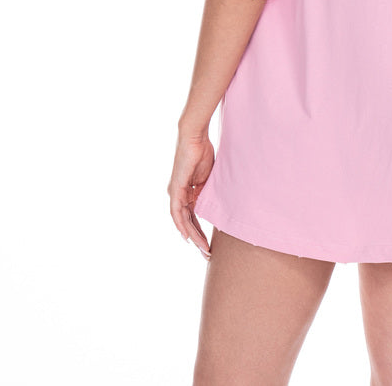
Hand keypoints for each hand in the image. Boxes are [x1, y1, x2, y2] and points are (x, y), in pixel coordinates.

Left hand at [167, 131, 214, 259]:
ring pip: (182, 220)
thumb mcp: (209, 178)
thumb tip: (216, 206)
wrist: (195, 138)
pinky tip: (186, 236)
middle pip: (188, 222)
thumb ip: (209, 192)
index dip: (201, 232)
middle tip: (207, 254)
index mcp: (188, 193)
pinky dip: (181, 224)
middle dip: (198, 239)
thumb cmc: (204, 152)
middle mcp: (179, 195)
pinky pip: (176, 211)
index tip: (209, 245)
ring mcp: (175, 192)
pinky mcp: (175, 189)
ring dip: (192, 236)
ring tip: (203, 249)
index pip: (194, 218)